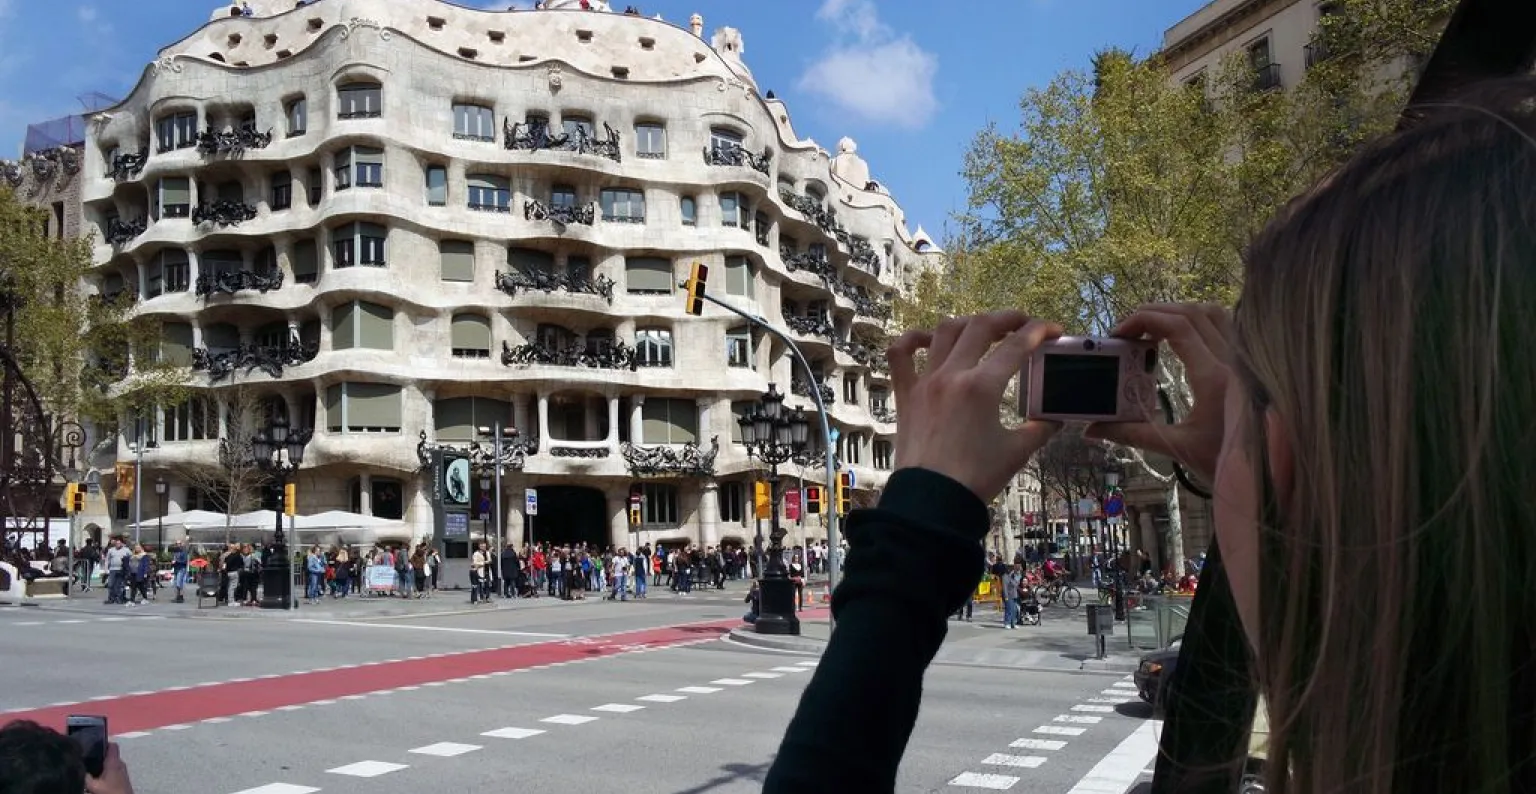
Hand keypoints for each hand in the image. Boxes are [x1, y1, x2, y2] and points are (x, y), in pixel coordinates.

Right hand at [86, 742, 133, 793]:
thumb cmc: (110, 791)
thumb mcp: (93, 785)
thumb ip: (86, 777)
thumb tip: (78, 768)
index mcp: (114, 762)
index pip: (112, 745)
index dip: (103, 742)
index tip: (93, 744)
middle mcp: (120, 763)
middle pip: (109, 754)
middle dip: (99, 755)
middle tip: (87, 757)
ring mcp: (122, 770)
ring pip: (111, 762)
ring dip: (102, 764)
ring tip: (90, 767)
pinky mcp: (122, 777)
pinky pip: (113, 769)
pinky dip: (105, 770)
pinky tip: (97, 776)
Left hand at [888, 311, 1063, 501]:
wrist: (931, 501)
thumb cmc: (975, 478)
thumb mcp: (1017, 452)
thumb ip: (1040, 428)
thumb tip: (1055, 418)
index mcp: (982, 387)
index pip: (1017, 345)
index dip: (1039, 331)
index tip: (1053, 330)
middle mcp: (952, 376)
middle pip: (980, 327)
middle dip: (1006, 319)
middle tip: (1022, 324)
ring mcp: (925, 382)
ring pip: (944, 331)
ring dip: (967, 324)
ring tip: (983, 329)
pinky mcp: (906, 394)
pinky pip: (900, 355)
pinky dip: (912, 339)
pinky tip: (927, 339)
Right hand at [1084, 303, 1232, 481]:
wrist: (1269, 479)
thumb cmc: (1225, 464)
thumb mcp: (1176, 447)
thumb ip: (1131, 433)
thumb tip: (1091, 429)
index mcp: (1214, 377)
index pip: (1178, 326)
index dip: (1144, 320)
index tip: (1119, 333)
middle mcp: (1233, 361)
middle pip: (1192, 313)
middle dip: (1155, 313)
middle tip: (1128, 330)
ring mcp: (1244, 360)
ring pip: (1213, 313)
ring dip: (1179, 313)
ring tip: (1153, 330)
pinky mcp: (1249, 366)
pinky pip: (1227, 327)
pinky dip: (1201, 322)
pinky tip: (1184, 339)